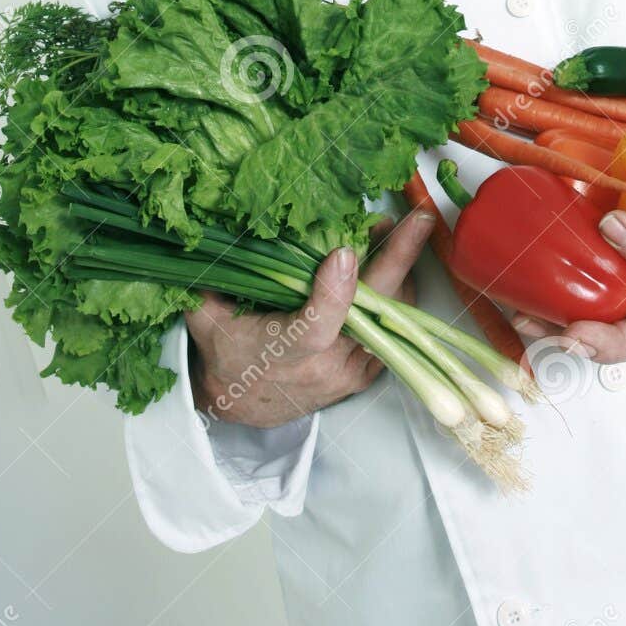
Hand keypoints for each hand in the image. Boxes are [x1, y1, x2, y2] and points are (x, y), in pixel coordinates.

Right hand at [187, 204, 435, 427]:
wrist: (246, 405)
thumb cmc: (227, 354)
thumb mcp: (207, 316)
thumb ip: (212, 278)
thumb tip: (209, 227)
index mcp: (285, 351)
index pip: (316, 326)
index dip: (334, 291)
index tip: (344, 252)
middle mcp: (327, 366)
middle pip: (373, 313)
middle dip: (399, 261)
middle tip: (418, 219)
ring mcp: (353, 371)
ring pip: (393, 316)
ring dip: (400, 269)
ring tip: (391, 230)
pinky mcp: (368, 372)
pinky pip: (395, 328)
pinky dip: (396, 292)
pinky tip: (390, 260)